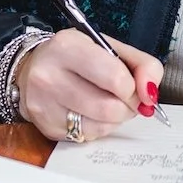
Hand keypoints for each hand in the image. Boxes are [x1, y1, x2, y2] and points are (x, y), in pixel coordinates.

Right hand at [15, 29, 162, 144]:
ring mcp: (44, 105)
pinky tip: (91, 112)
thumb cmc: (76, 56)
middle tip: (126, 98)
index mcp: (67, 47)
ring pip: (100, 126)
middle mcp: (50, 76)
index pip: (115, 78)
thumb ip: (141, 64)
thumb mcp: (108, 46)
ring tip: (109, 103)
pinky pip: (88, 136)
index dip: (134, 88)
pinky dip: (99, 127)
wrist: (32, 69)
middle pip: (109, 107)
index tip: (135, 86)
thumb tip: (151, 94)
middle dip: (127, 106)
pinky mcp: (46, 127)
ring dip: (115, 118)